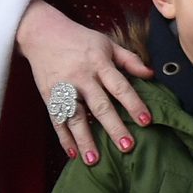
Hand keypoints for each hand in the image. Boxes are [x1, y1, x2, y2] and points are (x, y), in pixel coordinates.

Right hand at [17, 0, 150, 164]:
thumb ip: (129, 59)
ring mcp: (63, 88)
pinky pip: (57, 120)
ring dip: (85, 139)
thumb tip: (152, 74)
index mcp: (99, 62)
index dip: (133, 103)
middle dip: (114, 127)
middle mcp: (81, 77)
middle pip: (99, 105)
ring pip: (76, 117)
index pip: (119, 86)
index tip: (146, 121)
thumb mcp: (106, 43)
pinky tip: (73, 153)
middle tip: (127, 147)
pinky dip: (64, 138)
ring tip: (94, 160)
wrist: (41, 32)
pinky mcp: (48, 96)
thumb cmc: (79, 39)